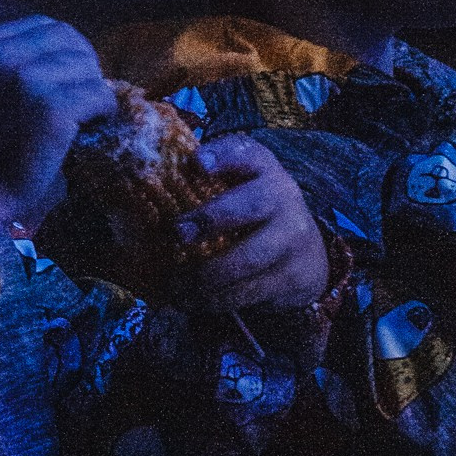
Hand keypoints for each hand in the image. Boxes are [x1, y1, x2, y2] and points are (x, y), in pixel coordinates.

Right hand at [0, 17, 114, 267]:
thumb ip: (10, 64)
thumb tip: (67, 55)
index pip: (43, 26)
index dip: (65, 49)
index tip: (69, 75)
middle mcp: (2, 54)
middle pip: (68, 40)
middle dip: (83, 66)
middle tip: (85, 96)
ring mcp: (28, 79)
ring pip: (87, 67)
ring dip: (93, 90)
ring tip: (88, 115)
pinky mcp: (53, 108)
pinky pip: (99, 95)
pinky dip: (104, 111)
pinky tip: (92, 128)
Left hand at [174, 138, 333, 310]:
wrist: (307, 250)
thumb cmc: (254, 209)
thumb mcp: (241, 183)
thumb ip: (208, 178)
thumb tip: (148, 186)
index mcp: (264, 169)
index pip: (247, 153)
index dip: (222, 155)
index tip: (197, 162)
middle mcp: (283, 198)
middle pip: (251, 205)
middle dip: (211, 218)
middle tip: (177, 232)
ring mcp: (291, 239)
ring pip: (246, 259)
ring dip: (204, 276)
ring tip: (174, 285)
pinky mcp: (290, 277)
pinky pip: (248, 292)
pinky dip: (215, 301)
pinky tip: (190, 301)